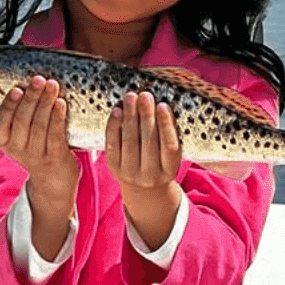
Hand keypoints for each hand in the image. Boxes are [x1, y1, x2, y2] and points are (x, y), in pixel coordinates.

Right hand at [0, 75, 78, 258]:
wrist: (53, 181)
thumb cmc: (38, 147)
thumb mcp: (22, 135)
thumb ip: (20, 114)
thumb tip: (28, 82)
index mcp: (6, 141)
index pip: (0, 122)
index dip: (8, 105)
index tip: (17, 88)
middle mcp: (18, 150)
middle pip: (22, 119)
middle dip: (32, 97)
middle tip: (39, 79)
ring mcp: (36, 156)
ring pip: (39, 125)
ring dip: (46, 102)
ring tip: (52, 85)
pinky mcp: (55, 159)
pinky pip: (55, 135)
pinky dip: (57, 117)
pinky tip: (61, 103)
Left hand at [106, 90, 183, 252]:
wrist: (144, 189)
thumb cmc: (161, 163)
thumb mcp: (171, 155)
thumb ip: (169, 134)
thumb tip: (162, 105)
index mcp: (169, 171)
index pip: (169, 146)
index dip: (166, 125)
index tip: (163, 105)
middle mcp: (150, 175)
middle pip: (148, 142)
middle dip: (146, 116)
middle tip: (145, 95)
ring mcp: (130, 173)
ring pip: (130, 141)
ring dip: (130, 116)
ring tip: (131, 97)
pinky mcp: (114, 168)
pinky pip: (113, 143)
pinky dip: (114, 125)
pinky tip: (117, 110)